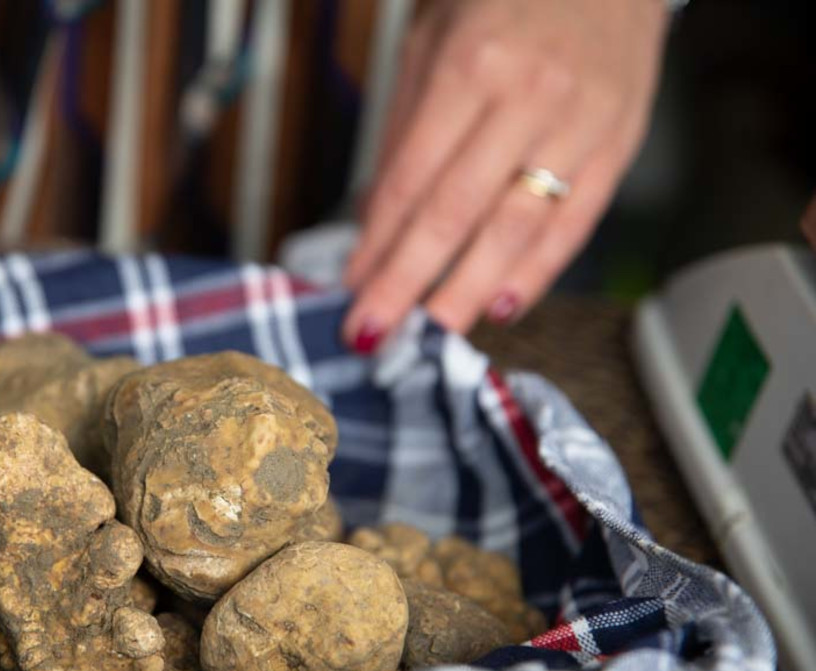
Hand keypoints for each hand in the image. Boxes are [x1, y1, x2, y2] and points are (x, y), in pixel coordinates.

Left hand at [343, 0, 668, 349]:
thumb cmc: (505, 0)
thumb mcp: (432, 40)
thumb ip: (404, 129)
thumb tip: (374, 219)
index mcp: (472, 65)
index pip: (412, 179)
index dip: (378, 243)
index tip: (352, 288)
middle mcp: (530, 98)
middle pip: (456, 215)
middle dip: (408, 283)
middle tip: (375, 334)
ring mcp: (581, 125)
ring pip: (516, 230)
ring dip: (466, 292)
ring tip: (431, 336)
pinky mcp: (619, 146)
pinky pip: (574, 226)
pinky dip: (536, 273)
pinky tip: (499, 307)